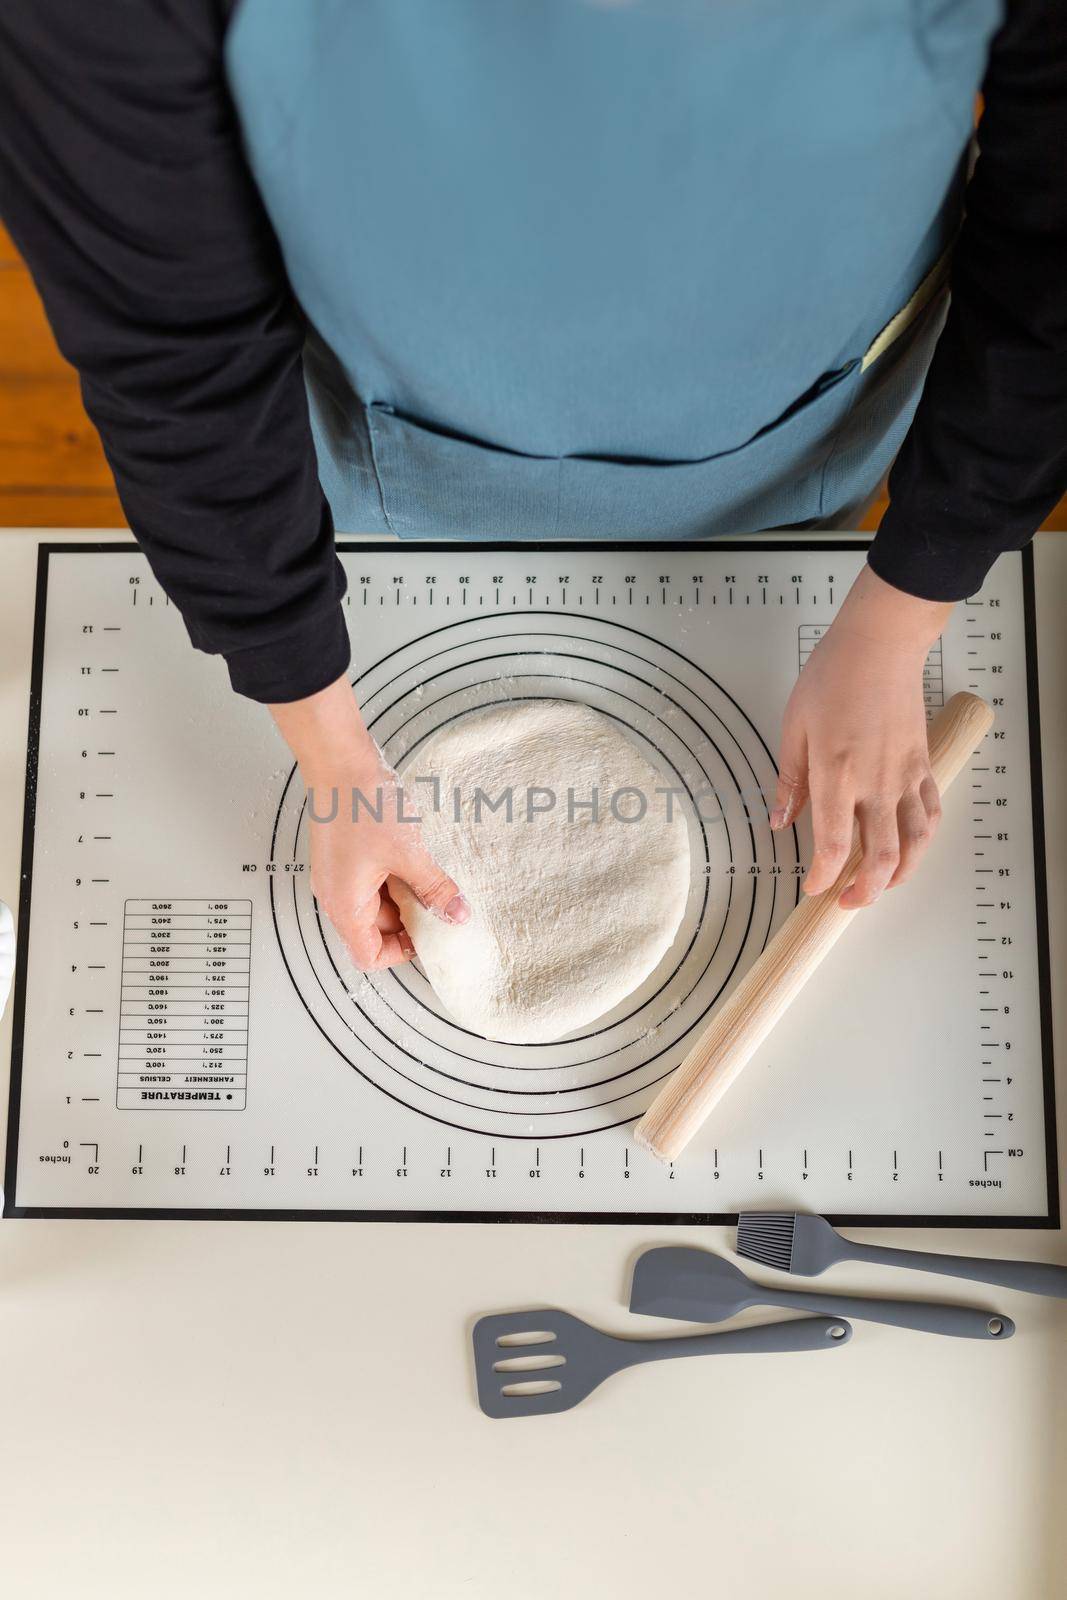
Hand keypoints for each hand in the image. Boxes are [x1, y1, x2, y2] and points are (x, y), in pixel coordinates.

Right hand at [269, 677, 468, 968]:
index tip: (431, 936)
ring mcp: (339, 875)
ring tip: (430, 877)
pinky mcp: (345, 855)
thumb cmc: (362, 806)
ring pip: (375, 904)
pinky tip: (415, 859)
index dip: (401, 954)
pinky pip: (371, 880)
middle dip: (409, 921)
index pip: (369, 956)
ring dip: (404, 897)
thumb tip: (457, 914)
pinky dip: (395, 877)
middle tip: (440, 904)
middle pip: (374, 931)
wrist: (339, 760)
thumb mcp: (409, 853)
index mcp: (345, 905)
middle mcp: (336, 895)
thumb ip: (434, 889)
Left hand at [771, 564, 953, 908]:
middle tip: (846, 901)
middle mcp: (876, 784)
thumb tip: (780, 821)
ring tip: (881, 886)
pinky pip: (931, 813)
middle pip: (881, 858)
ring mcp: (905, 776)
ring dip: (901, 875)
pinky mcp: (923, 765)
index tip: (812, 888)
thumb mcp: (794, 727)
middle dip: (864, 891)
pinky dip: (924, 840)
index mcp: (837, 776)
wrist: (880, 645)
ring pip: (915, 844)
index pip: (835, 847)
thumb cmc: (832, 677)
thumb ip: (790, 781)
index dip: (824, 878)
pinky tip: (911, 849)